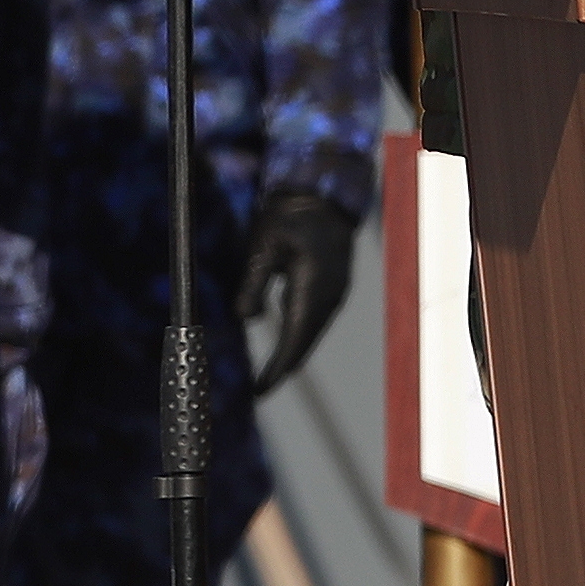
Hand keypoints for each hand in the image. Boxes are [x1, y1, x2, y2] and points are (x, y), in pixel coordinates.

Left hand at [235, 188, 357, 396]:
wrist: (324, 196)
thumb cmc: (289, 218)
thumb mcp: (263, 246)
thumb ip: (253, 284)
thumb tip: (247, 319)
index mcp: (314, 285)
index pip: (295, 337)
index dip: (278, 366)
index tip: (262, 389)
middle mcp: (330, 294)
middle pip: (306, 340)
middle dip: (285, 366)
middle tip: (262, 390)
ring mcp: (337, 291)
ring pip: (313, 331)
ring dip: (293, 352)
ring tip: (272, 375)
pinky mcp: (335, 287)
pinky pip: (317, 319)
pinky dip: (301, 335)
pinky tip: (288, 343)